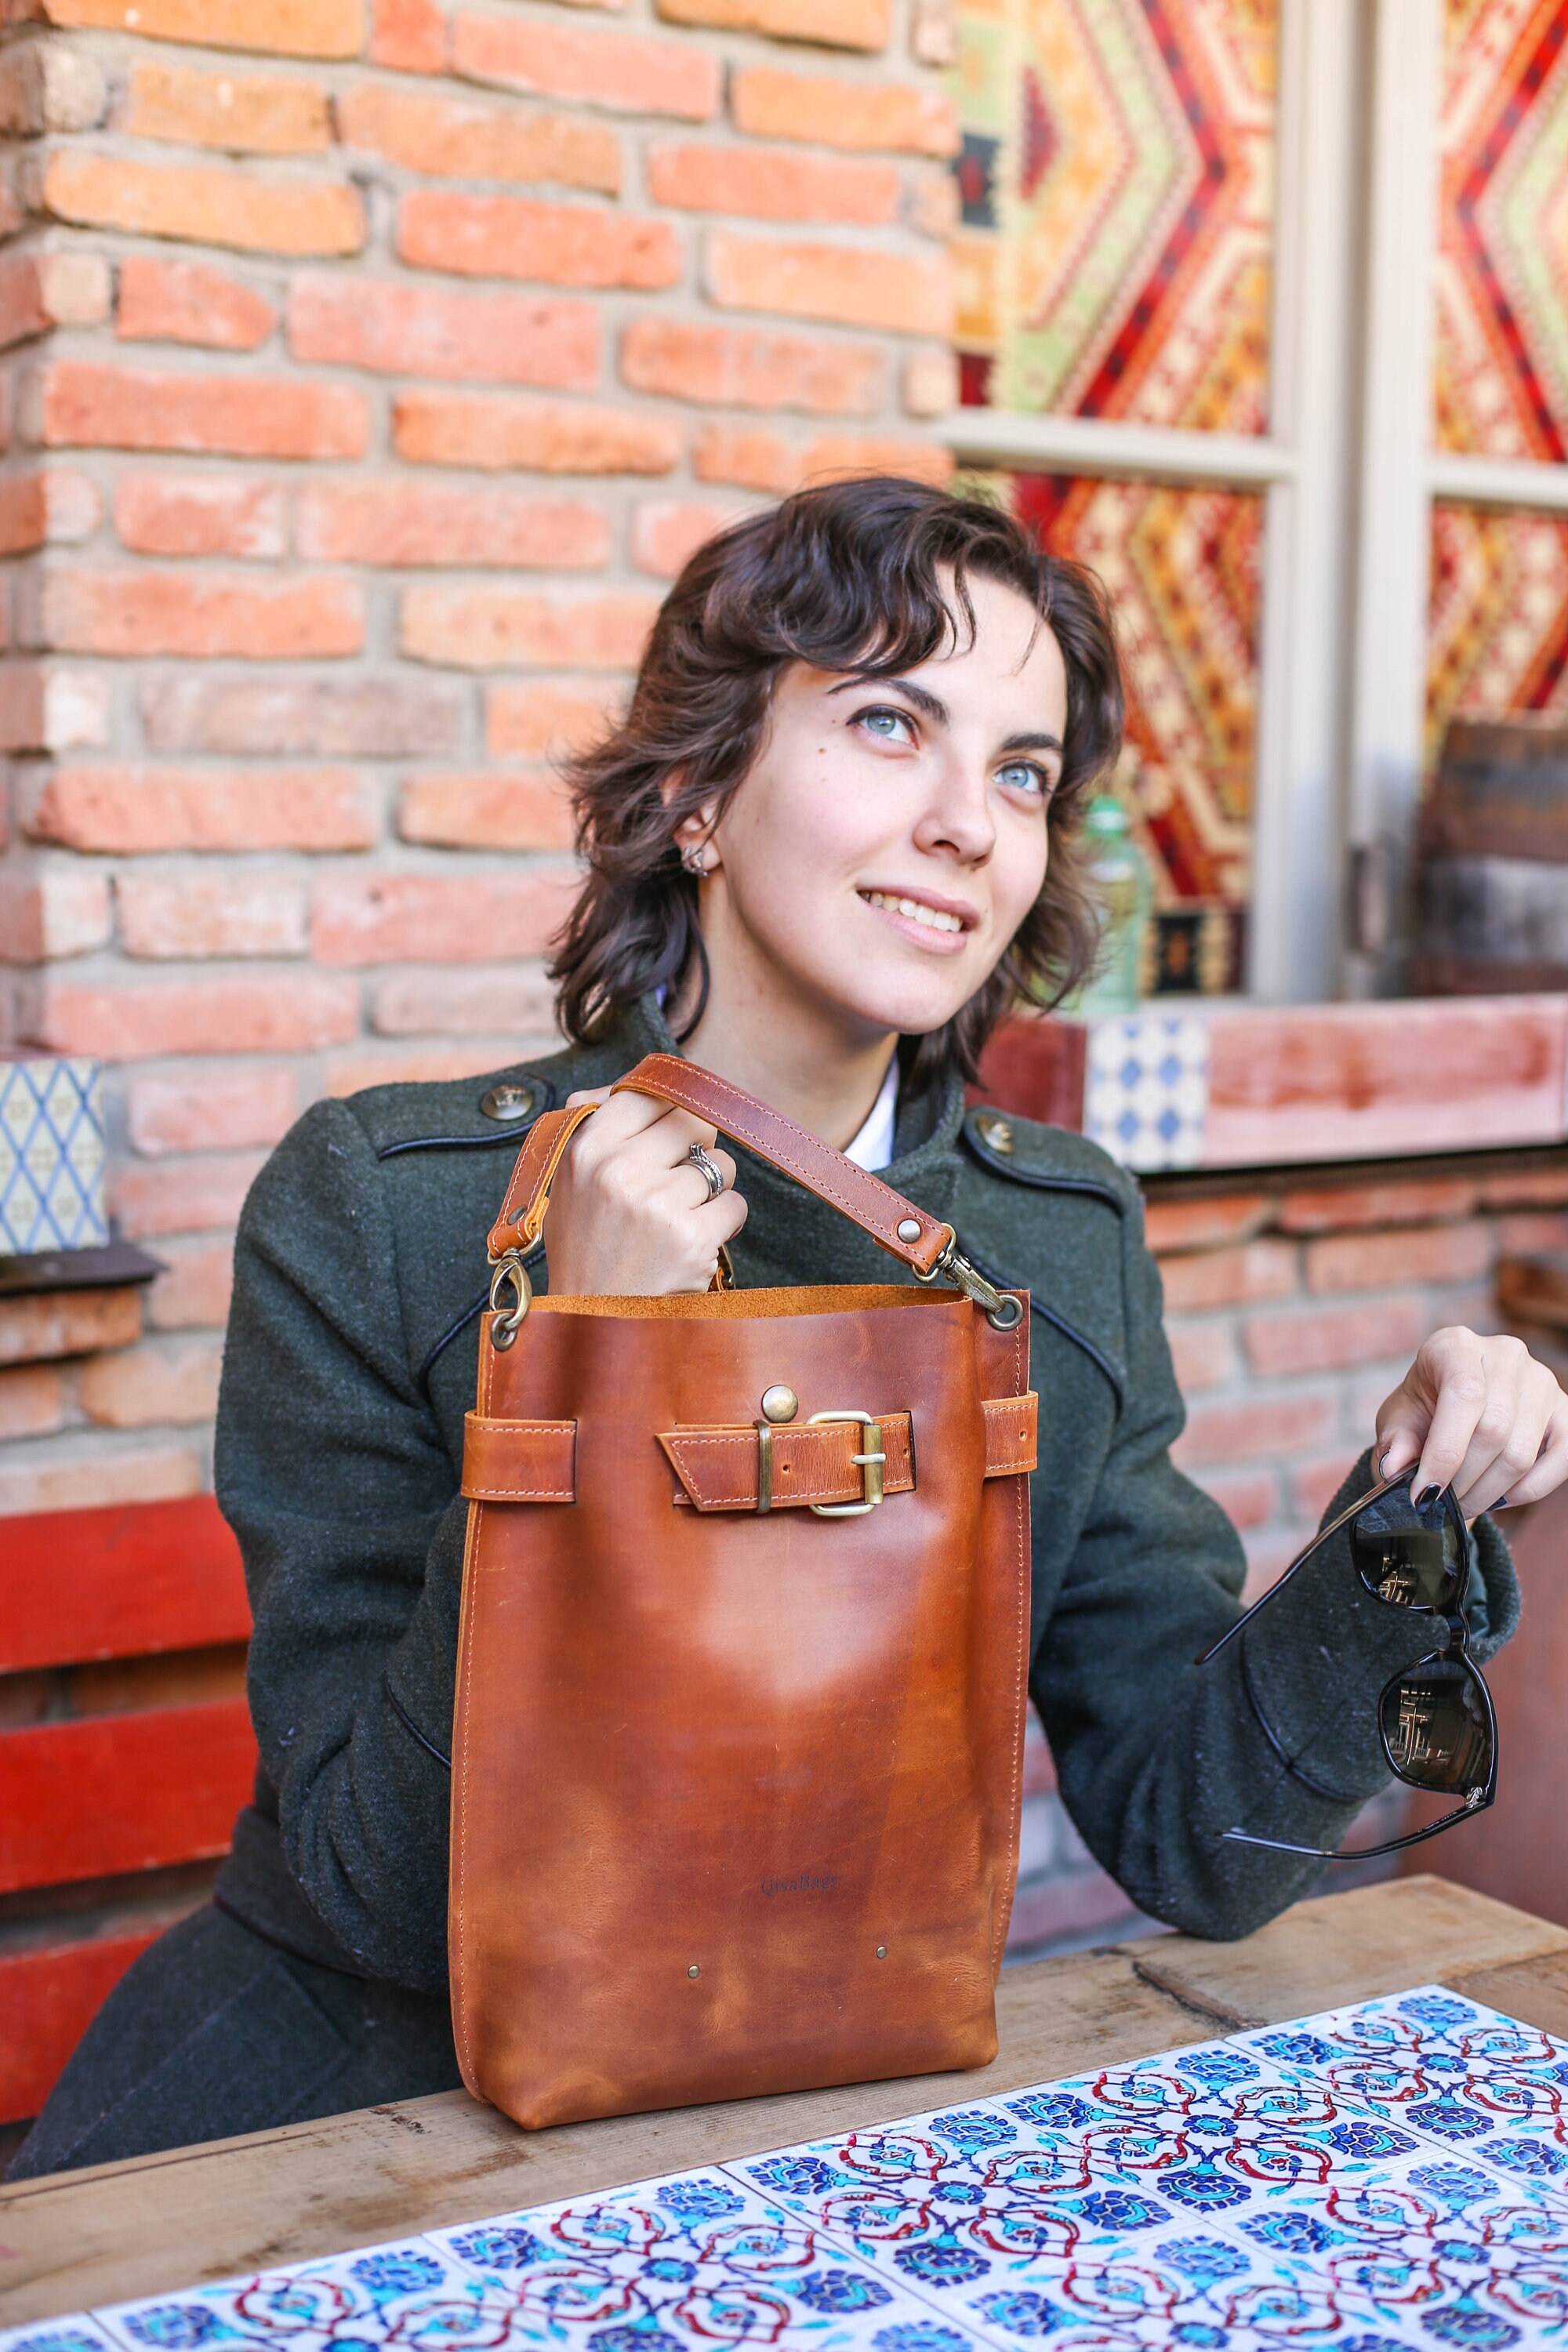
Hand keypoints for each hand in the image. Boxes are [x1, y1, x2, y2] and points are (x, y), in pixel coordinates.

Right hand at [542, 1086, 748, 1295]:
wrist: (593, 1323)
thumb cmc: (586, 1249)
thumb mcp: (569, 1182)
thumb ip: (596, 1127)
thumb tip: (629, 1082)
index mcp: (586, 1148)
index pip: (649, 1094)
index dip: (668, 1113)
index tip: (668, 1135)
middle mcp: (619, 1170)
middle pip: (693, 1123)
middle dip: (694, 1151)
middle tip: (674, 1184)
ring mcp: (657, 1204)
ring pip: (721, 1165)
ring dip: (712, 1190)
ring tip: (679, 1218)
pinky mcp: (692, 1238)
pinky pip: (735, 1204)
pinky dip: (723, 1223)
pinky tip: (693, 1242)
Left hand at [1375, 1327, 1567, 1515]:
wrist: (1453, 1410)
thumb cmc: (1423, 1412)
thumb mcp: (1398, 1420)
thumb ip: (1395, 1441)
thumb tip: (1395, 1466)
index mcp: (1456, 1345)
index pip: (1463, 1395)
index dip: (1444, 1451)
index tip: (1423, 1493)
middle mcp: (1506, 1354)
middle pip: (1494, 1429)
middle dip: (1463, 1480)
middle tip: (1440, 1505)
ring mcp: (1542, 1381)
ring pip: (1521, 1452)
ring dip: (1489, 1491)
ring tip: (1463, 1503)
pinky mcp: (1565, 1411)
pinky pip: (1560, 1461)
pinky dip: (1527, 1491)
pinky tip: (1498, 1497)